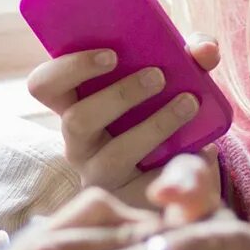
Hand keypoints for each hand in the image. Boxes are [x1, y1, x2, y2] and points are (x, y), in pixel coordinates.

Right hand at [27, 36, 228, 196]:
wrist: (188, 172)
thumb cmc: (166, 112)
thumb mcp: (178, 78)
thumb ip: (192, 56)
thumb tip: (204, 51)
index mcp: (76, 104)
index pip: (44, 86)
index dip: (68, 67)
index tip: (111, 54)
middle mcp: (80, 142)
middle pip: (74, 121)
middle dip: (119, 96)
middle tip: (157, 76)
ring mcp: (101, 173)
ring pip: (114, 154)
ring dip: (154, 126)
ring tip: (189, 103)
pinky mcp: (130, 198)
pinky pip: (149, 185)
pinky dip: (180, 162)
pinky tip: (204, 146)